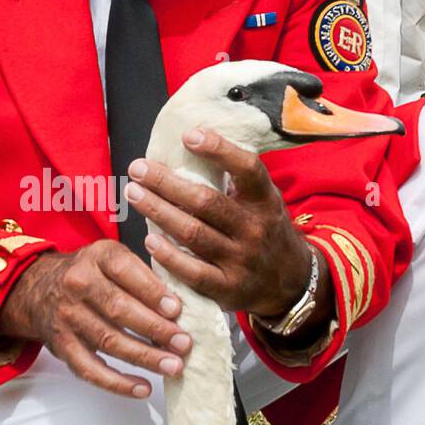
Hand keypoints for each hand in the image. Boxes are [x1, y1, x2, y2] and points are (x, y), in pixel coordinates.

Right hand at [0, 241, 192, 398]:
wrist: (37, 289)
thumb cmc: (87, 274)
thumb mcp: (110, 257)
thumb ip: (141, 274)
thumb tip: (176, 308)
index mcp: (97, 257)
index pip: (125, 271)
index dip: (152, 292)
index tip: (176, 310)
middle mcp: (78, 284)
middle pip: (119, 310)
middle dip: (156, 329)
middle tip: (183, 343)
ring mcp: (67, 316)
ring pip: (109, 341)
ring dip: (144, 357)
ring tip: (172, 366)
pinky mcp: (62, 345)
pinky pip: (90, 369)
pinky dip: (118, 382)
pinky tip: (142, 387)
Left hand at [123, 127, 334, 321]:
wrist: (290, 283)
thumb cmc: (264, 232)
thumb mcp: (262, 202)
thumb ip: (235, 182)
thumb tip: (189, 145)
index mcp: (265, 201)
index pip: (248, 169)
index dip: (219, 150)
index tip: (188, 135)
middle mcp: (255, 229)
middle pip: (206, 201)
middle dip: (167, 183)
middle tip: (138, 168)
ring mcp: (242, 261)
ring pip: (193, 233)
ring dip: (158, 212)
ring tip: (133, 193)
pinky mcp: (229, 289)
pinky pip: (193, 272)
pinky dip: (169, 256)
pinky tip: (150, 240)